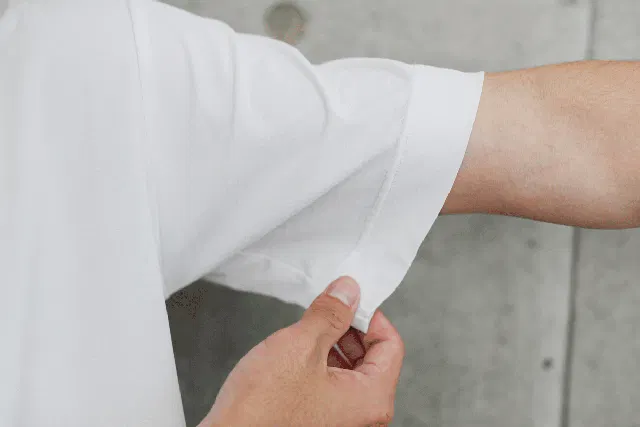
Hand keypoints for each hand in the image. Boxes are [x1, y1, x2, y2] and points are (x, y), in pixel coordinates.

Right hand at [198, 276, 404, 426]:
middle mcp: (364, 416)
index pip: (391, 344)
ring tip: (307, 331)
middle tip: (327, 310)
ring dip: (333, 345)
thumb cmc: (262, 412)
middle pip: (373, 358)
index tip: (349, 300)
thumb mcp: (299, 346)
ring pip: (351, 372)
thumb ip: (330, 315)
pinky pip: (334, 386)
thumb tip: (348, 292)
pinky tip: (297, 356)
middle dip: (350, 329)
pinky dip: (321, 365)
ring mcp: (343, 422)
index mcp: (371, 399)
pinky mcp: (321, 422)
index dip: (370, 315)